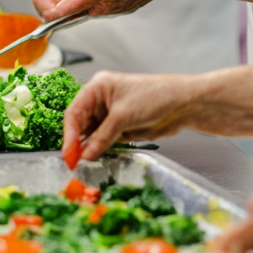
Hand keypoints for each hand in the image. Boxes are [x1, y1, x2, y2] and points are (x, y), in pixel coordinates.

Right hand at [62, 71, 202, 165]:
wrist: (184, 104)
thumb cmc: (155, 97)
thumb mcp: (124, 116)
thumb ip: (102, 137)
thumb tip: (84, 155)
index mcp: (98, 87)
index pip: (74, 112)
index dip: (69, 134)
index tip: (68, 153)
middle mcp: (101, 100)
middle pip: (80, 124)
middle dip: (77, 143)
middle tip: (73, 163)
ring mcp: (111, 114)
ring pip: (92, 134)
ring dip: (88, 148)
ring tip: (82, 164)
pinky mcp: (121, 127)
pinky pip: (104, 140)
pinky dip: (100, 150)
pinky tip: (96, 159)